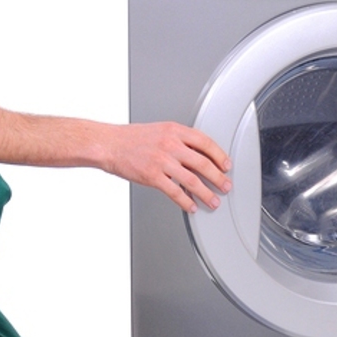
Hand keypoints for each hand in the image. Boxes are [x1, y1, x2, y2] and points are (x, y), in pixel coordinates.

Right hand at [102, 122, 232, 212]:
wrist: (109, 144)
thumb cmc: (131, 138)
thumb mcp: (160, 130)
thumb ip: (179, 140)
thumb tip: (199, 155)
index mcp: (174, 130)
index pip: (205, 142)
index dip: (219, 155)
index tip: (226, 165)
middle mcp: (170, 144)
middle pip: (203, 163)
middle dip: (218, 177)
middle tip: (226, 186)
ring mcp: (161, 161)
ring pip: (192, 180)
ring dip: (206, 193)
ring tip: (213, 201)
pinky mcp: (152, 176)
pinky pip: (175, 192)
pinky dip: (186, 201)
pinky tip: (192, 206)